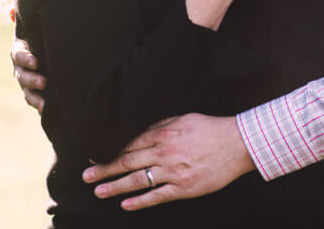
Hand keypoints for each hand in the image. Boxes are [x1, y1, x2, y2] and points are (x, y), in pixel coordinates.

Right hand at [10, 38, 45, 112]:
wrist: (43, 47)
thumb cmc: (42, 37)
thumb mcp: (39, 33)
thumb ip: (44, 33)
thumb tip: (56, 23)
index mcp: (19, 51)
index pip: (19, 55)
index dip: (26, 59)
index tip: (36, 63)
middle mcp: (20, 68)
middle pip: (22, 76)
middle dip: (32, 80)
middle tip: (44, 83)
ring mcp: (25, 81)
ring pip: (27, 92)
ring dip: (35, 98)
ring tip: (44, 104)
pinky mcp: (33, 91)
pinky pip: (34, 101)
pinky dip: (39, 107)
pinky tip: (45, 111)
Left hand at [81, 113, 255, 210]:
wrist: (237, 144)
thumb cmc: (210, 128)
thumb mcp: (182, 119)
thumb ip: (160, 127)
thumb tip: (139, 134)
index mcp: (163, 134)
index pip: (130, 145)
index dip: (111, 152)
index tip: (96, 157)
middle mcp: (164, 153)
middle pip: (127, 162)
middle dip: (105, 169)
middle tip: (86, 176)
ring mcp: (174, 172)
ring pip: (138, 181)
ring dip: (115, 187)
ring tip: (99, 192)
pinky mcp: (184, 188)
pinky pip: (157, 196)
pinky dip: (140, 201)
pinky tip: (125, 204)